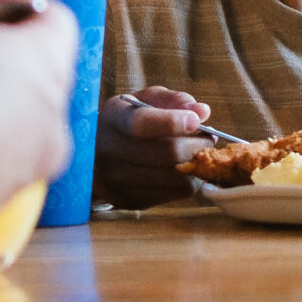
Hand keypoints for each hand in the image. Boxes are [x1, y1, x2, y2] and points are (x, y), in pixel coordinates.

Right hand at [95, 87, 215, 208]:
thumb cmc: (128, 120)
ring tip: (198, 152)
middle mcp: (109, 151)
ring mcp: (117, 180)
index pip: (141, 124)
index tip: (197, 121)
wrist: (94, 153)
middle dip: (198, 145)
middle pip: (167, 153)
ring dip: (197, 164)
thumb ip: (174, 100)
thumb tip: (203, 112)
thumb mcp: (144, 100)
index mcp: (113, 119)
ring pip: (175, 177)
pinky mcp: (128, 200)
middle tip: (208, 137)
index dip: (173, 122)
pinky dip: (189, 180)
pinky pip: (175, 193)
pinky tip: (185, 168)